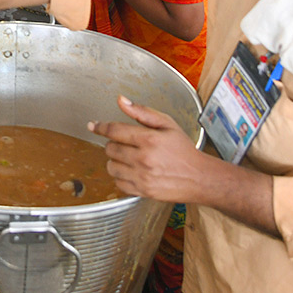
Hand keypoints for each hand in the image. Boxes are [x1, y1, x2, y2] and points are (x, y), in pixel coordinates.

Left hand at [89, 96, 206, 202]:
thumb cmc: (184, 149)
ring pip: (111, 167)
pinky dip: (121, 177)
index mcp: (149, 139)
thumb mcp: (167, 124)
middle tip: (126, 144)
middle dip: (113, 143)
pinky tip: (132, 171)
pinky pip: (118, 183)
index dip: (101, 126)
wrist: (199, 178)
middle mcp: (143, 159)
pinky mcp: (143, 192)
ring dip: (115, 160)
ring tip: (129, 158)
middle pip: (110, 149)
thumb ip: (142, 112)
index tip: (93, 126)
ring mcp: (142, 177)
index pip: (115, 130)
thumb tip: (121, 101)